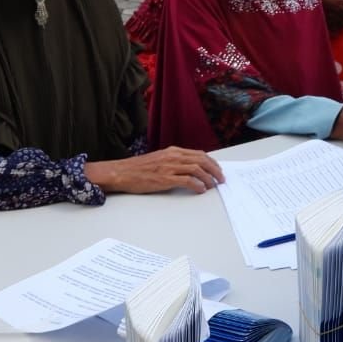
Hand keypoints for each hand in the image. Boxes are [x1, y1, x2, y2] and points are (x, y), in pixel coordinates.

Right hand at [85, 147, 223, 194]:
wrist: (121, 172)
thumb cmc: (138, 169)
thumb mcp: (159, 159)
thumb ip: (173, 162)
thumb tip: (189, 169)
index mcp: (173, 151)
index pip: (198, 154)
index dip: (211, 162)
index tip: (218, 169)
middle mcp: (173, 156)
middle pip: (201, 160)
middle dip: (215, 169)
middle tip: (221, 178)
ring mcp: (169, 167)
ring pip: (196, 169)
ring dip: (208, 178)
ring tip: (213, 185)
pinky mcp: (164, 178)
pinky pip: (186, 180)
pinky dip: (197, 185)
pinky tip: (201, 190)